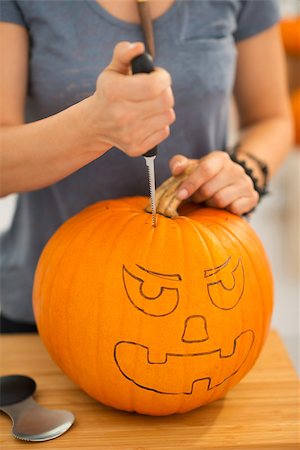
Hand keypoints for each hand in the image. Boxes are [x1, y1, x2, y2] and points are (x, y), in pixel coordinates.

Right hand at [87, 41, 174, 156]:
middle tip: (157, 90)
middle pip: (166, 101)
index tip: (158, 76)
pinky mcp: (136, 148)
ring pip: (168, 116)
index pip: (155, 85)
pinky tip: (148, 119)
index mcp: (114, 92)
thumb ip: (124, 53)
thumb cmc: (109, 92)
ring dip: (164, 108)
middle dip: (166, 91)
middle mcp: (121, 115)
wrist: (95, 125)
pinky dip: (160, 123)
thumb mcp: (112, 70)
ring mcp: (129, 134)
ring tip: (151, 104)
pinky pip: (164, 131)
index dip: (163, 78)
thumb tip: (138, 47)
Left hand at [169, 151, 259, 215]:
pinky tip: (223, 205)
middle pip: (209, 189)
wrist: (231, 183)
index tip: (179, 195)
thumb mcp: (192, 168)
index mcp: (220, 158)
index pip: (205, 169)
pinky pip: (234, 209)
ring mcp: (246, 183)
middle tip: (197, 197)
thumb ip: (179, 164)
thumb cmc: (205, 177)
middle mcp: (236, 168)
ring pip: (220, 200)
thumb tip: (176, 170)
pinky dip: (225, 210)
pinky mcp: (252, 197)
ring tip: (209, 200)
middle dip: (198, 196)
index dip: (191, 183)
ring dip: (210, 204)